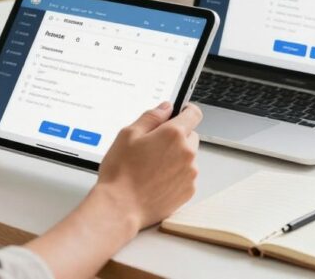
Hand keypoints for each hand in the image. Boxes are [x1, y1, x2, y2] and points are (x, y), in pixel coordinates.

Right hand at [95, 102, 202, 229]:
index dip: (187, 110)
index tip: (182, 111)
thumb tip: (166, 108)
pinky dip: (175, 175)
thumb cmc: (121, 172)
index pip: (194, 114)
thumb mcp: (128, 134)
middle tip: (154, 146)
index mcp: (173, 134)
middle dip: (177, 137)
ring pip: (188, 157)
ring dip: (176, 157)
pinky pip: (186, 176)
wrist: (120, 207)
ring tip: (151, 167)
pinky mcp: (188, 191)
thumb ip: (151, 117)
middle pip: (190, 136)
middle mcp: (187, 153)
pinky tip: (156, 180)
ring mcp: (190, 173)